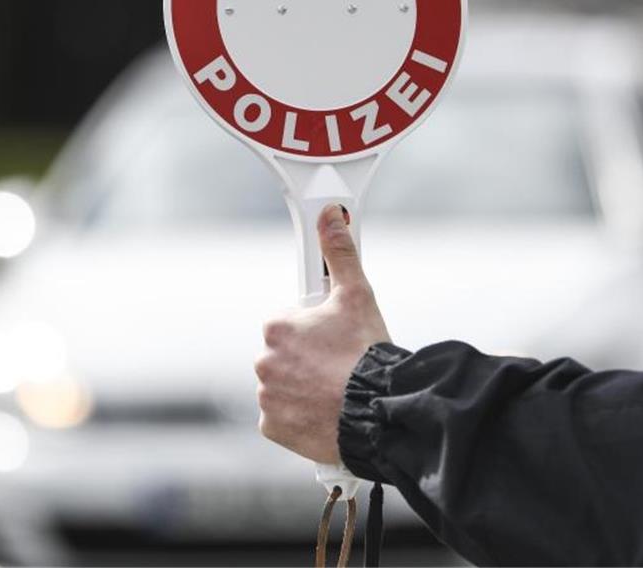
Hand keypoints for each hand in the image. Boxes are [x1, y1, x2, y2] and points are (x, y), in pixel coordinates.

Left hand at [254, 204, 391, 463]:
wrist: (378, 411)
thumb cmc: (366, 354)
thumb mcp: (356, 295)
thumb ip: (340, 253)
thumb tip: (330, 215)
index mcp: (277, 327)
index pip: (290, 323)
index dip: (316, 330)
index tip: (336, 340)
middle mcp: (264, 361)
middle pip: (285, 355)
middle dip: (308, 359)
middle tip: (339, 366)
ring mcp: (267, 396)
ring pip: (284, 385)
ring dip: (304, 386)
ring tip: (336, 390)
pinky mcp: (273, 427)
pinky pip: (282, 417)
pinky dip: (299, 414)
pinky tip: (324, 410)